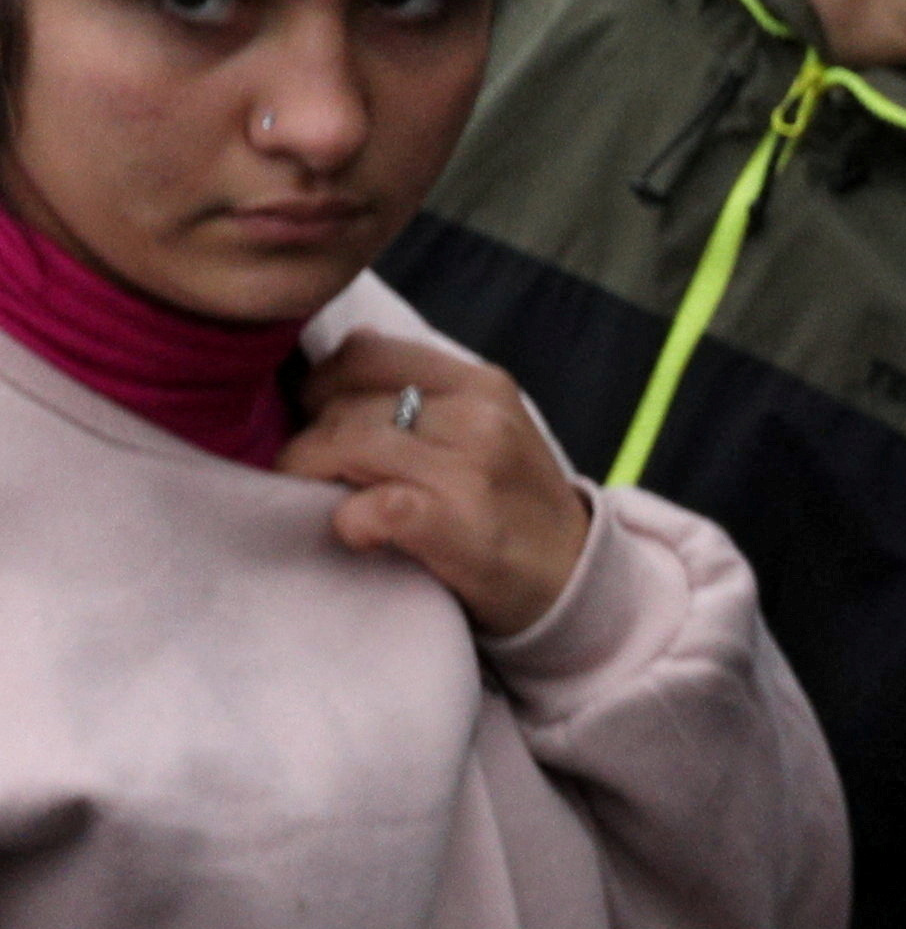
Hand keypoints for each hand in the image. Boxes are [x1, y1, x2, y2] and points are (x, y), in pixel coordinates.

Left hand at [281, 331, 588, 639]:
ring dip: (310, 477)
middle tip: (310, 477)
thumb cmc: (516, 502)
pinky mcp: (458, 526)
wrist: (575, 575)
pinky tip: (358, 533)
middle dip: (307, 441)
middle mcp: (479, 416)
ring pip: (346, 444)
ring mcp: (471, 470)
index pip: (365, 353)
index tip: (316, 421)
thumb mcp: (491, 426)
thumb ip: (429, 394)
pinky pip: (375, 507)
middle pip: (343, 405)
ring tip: (316, 503)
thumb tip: (346, 357)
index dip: (321, 386)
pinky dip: (350, 520)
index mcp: (483, 384)